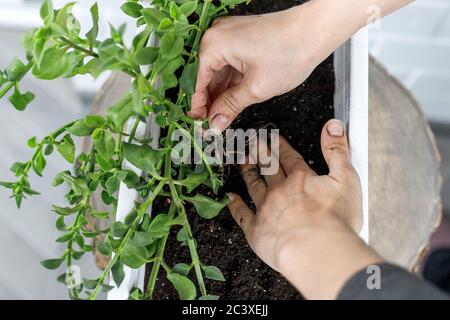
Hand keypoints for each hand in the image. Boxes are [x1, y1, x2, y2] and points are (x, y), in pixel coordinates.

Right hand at [189, 0, 412, 132]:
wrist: (316, 30)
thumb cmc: (290, 50)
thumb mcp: (256, 88)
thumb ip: (231, 107)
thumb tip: (216, 123)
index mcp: (215, 44)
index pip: (199, 81)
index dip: (199, 106)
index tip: (201, 123)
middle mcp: (218, 36)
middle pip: (207, 75)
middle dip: (211, 101)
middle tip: (213, 124)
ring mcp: (230, 35)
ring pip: (219, 71)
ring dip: (222, 93)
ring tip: (223, 116)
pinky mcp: (242, 38)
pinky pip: (230, 64)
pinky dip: (232, 82)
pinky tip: (232, 100)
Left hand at [228, 119, 381, 298]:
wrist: (317, 250)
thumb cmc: (336, 221)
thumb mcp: (347, 179)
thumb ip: (338, 151)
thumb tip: (332, 126)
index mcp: (302, 179)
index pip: (289, 157)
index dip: (281, 146)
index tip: (274, 139)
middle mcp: (280, 190)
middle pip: (268, 167)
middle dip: (261, 153)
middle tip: (253, 143)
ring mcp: (266, 209)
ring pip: (253, 185)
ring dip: (248, 172)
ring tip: (242, 162)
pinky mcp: (256, 230)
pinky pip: (242, 214)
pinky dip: (235, 205)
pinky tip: (230, 198)